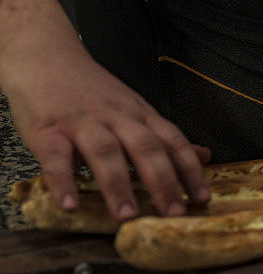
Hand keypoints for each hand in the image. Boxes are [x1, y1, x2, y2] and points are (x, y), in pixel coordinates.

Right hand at [4, 46, 211, 219]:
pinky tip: (69, 206)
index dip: (190, 171)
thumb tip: (205, 156)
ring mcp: (83, 123)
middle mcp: (118, 118)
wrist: (44, 56)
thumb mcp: (136, 111)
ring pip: (105, 152)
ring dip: (118, 186)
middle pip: (146, 148)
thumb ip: (166, 138)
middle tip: (174, 214)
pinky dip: (63, 182)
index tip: (203, 198)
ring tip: (127, 216)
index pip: (173, 143)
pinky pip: (55, 157)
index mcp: (141, 117)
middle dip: (163, 182)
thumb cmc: (92, 93)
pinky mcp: (48, 130)